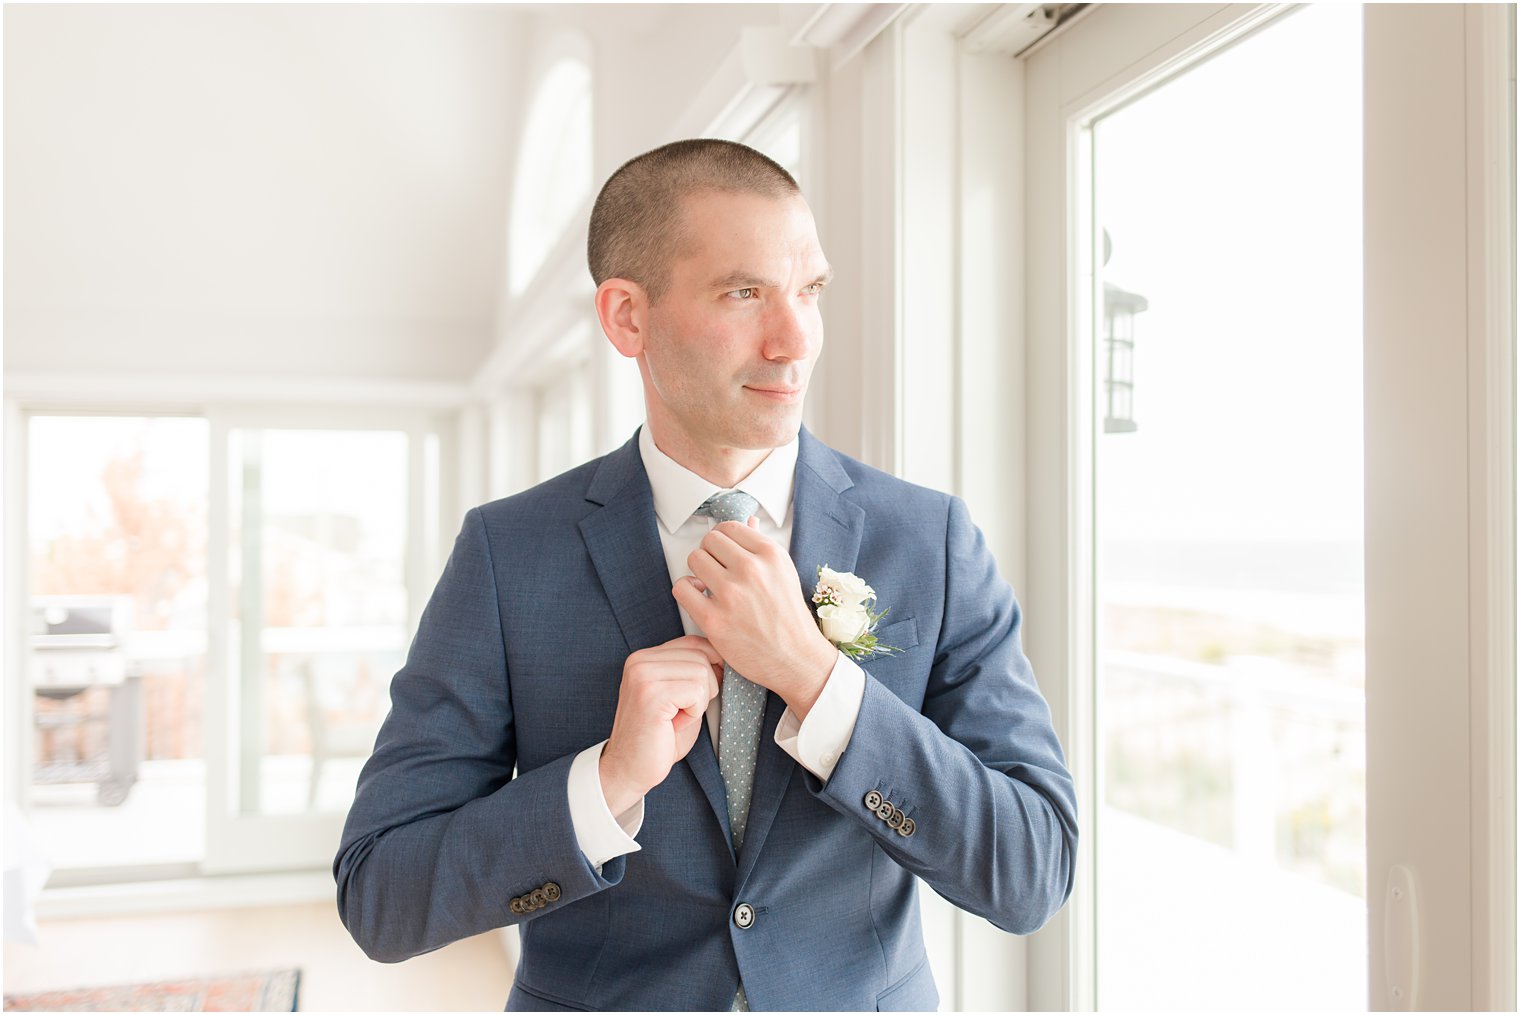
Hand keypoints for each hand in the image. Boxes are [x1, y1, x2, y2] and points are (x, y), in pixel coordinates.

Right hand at [599, 635, 723, 815]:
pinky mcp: (651, 694)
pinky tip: (674, 724)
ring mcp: (643, 675)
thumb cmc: (659, 737)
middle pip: (702, 656)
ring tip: (676, 718)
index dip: (711, 666)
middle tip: (682, 712)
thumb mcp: (679, 696)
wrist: (629, 770)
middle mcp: (640, 660)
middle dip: (705, 689)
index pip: (694, 642)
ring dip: (699, 702)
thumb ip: (693, 671)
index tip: (702, 693)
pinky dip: (694, 712)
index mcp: (645, 657)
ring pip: (702, 673)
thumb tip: (725, 655)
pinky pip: (697, 691)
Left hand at [673, 518, 837, 718]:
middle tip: (717, 571)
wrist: (796, 659)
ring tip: (710, 585)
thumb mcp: (784, 573)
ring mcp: (731, 594)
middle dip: (710, 554)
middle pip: (709, 541)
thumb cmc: (789, 618)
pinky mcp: (713, 619)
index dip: (723, 540)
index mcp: (771, 554)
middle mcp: (751, 570)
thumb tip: (748, 521)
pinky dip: (687, 591)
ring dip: (698, 572)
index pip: (729, 527)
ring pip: (694, 559)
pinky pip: (682, 588)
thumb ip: (762, 547)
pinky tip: (700, 599)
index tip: (724, 553)